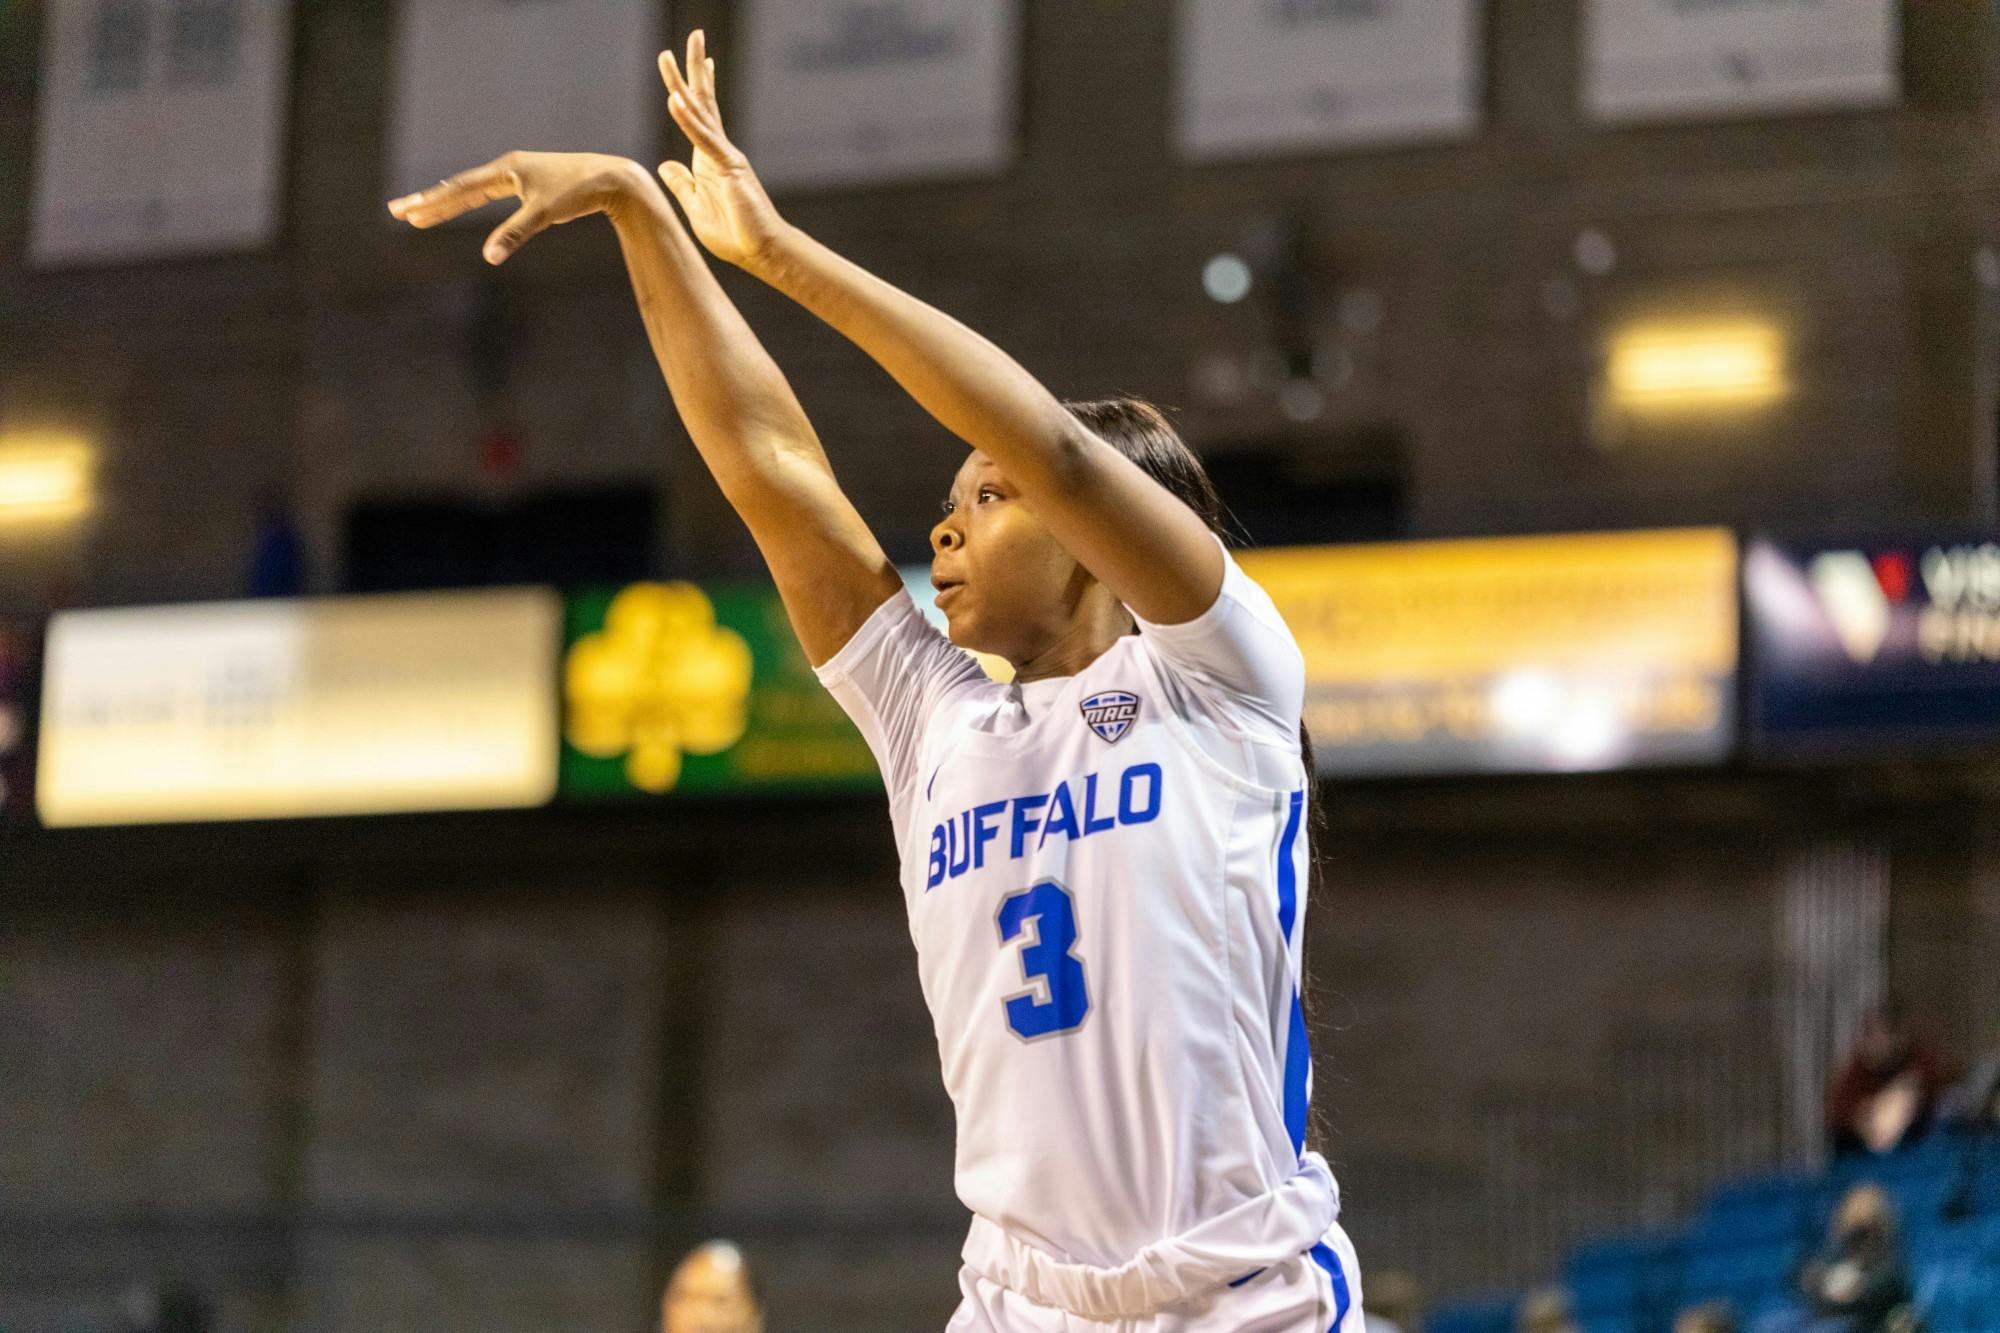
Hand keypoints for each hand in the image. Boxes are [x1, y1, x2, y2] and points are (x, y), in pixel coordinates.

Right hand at [386, 151, 650, 264]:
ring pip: (474, 190)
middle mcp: (508, 168)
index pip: (460, 188)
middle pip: (459, 187)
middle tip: (398, 211)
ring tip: (422, 213)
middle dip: (429, 201)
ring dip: (448, 201)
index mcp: (506, 170)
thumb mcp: (545, 214)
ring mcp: (518, 174)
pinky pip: (490, 193)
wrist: (612, 178)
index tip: (404, 212)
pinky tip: (461, 204)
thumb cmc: (579, 192)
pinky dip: (471, 200)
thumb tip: (489, 257)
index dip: (431, 202)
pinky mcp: (530, 183)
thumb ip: (515, 234)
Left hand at [657, 29, 787, 270]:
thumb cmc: (735, 234)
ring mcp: (725, 156)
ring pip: (700, 112)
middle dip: (693, 70)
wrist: (761, 252)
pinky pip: (704, 140)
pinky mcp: (729, 168)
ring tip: (670, 55)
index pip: (701, 115)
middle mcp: (719, 151)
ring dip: (683, 83)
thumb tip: (666, 165)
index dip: (695, 88)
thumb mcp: (695, 207)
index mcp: (710, 160)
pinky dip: (688, 120)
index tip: (695, 61)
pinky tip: (675, 100)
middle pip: (704, 102)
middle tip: (692, 37)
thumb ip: (682, 184)